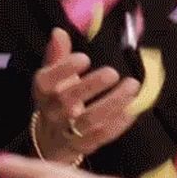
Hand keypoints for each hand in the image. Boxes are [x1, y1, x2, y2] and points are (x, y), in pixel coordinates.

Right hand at [32, 28, 140, 161]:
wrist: (50, 139)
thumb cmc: (57, 98)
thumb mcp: (53, 76)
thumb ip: (58, 54)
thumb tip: (59, 32)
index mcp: (43, 90)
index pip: (46, 80)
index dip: (64, 69)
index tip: (84, 58)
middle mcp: (52, 111)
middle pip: (68, 100)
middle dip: (91, 85)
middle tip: (112, 73)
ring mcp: (66, 131)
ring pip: (89, 119)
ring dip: (113, 103)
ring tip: (132, 86)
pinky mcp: (83, 145)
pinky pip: (102, 135)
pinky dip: (119, 123)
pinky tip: (134, 108)